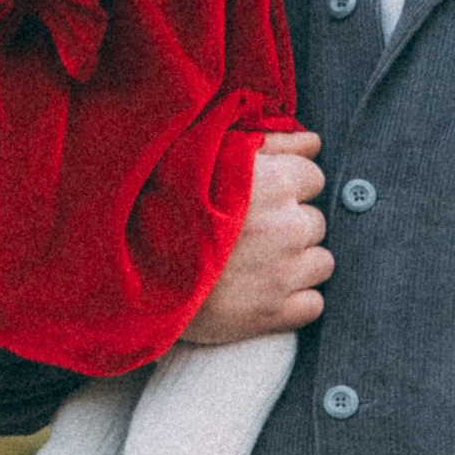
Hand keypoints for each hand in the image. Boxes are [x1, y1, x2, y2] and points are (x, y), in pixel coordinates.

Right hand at [180, 127, 329, 339]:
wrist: (132, 267)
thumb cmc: (166, 203)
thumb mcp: (213, 154)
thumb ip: (272, 143)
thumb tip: (315, 142)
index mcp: (275, 181)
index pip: (314, 179)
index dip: (289, 188)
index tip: (262, 200)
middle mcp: (287, 225)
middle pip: (316, 221)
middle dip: (291, 226)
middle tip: (253, 235)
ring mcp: (284, 271)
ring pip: (322, 262)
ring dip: (298, 264)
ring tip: (259, 264)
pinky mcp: (275, 312)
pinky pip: (313, 304)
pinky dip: (295, 301)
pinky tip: (264, 293)